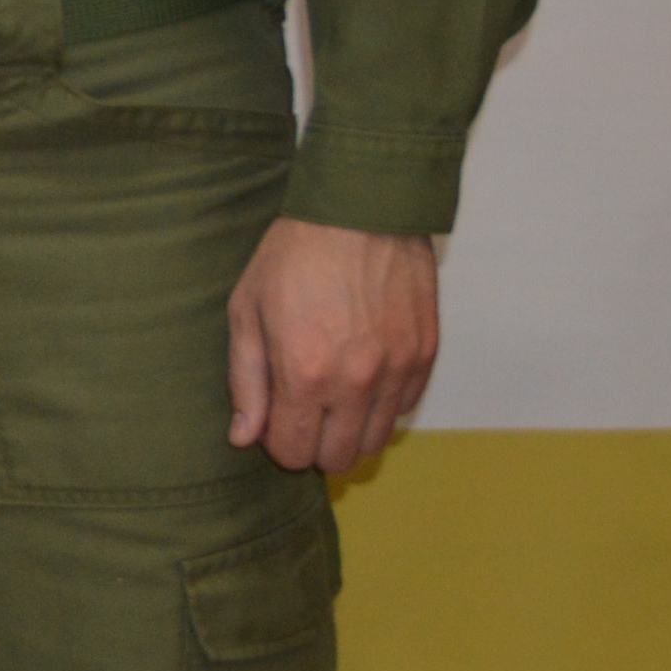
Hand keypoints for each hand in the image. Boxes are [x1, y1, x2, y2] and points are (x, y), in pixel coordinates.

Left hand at [227, 217, 442, 475]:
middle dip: (315, 445)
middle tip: (302, 412)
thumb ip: (246, 381)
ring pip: (376, 441)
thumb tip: (244, 437)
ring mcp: (397, 370)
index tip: (274, 419)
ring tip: (331, 396)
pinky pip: (404, 408)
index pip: (295, 453)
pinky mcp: (426, 356)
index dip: (279, 443)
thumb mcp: (247, 312)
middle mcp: (357, 382)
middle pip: (340, 458)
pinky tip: (361, 375)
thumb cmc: (293, 257)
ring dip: (350, 430)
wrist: (360, 212)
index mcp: (305, 373)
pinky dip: (382, 405)